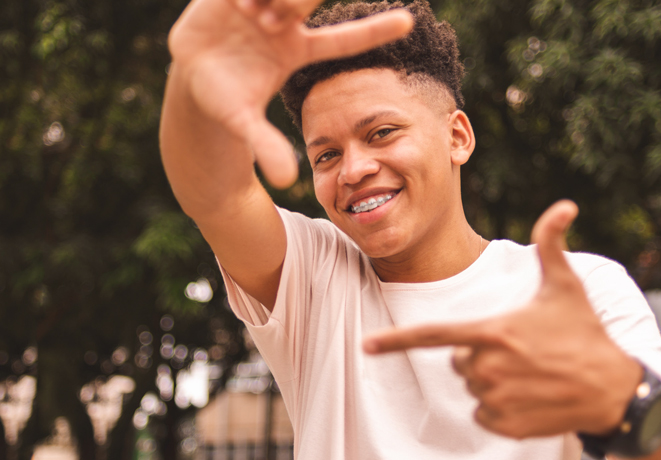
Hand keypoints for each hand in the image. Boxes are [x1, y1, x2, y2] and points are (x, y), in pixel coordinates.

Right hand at [167, 0, 412, 187]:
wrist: (191, 78)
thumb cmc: (223, 102)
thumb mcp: (243, 123)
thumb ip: (265, 146)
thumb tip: (286, 181)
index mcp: (297, 51)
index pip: (344, 39)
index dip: (375, 31)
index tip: (409, 22)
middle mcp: (285, 24)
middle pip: (307, 0)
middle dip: (297, 0)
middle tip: (273, 23)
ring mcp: (261, 5)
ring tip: (250, 16)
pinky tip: (237, 3)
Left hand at [364, 200, 643, 438]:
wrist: (613, 390)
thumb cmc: (585, 333)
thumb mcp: (567, 286)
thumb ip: (552, 244)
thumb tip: (565, 204)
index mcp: (494, 331)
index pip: (433, 335)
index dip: (396, 341)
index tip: (366, 347)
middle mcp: (489, 368)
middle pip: (458, 362)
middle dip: (479, 355)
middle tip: (520, 351)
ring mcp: (497, 400)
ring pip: (472, 388)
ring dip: (492, 382)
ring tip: (530, 373)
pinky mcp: (507, 427)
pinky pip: (482, 415)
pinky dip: (499, 409)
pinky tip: (529, 398)